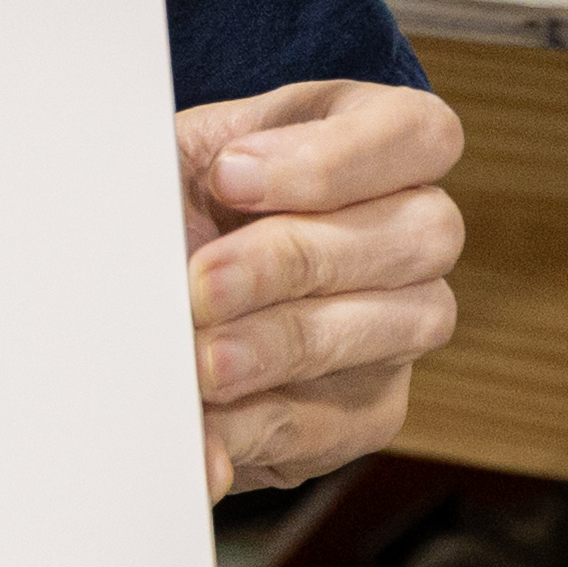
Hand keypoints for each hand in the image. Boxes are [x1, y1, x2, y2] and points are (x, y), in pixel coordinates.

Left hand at [178, 79, 463, 498]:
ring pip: (402, 326)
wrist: (144, 301)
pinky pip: (342, 423)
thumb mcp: (166, 164)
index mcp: (374, 141)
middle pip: (423, 233)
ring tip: (202, 363)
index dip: (335, 158)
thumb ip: (178, 164)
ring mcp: (405, 323)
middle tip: (201, 283)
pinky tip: (202, 433)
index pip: (420, 133)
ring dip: (287, 345)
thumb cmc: (170, 208)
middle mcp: (412, 231)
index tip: (228, 177)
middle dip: (296, 259)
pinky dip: (260, 427)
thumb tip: (180, 203)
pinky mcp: (372, 408)